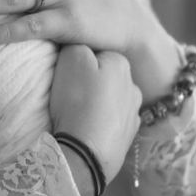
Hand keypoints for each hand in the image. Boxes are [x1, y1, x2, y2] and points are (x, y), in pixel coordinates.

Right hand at [50, 45, 140, 184]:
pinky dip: (101, 122)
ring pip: (110, 99)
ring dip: (97, 102)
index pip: (95, 51)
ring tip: (77, 113)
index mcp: (121, 63)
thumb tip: (79, 42)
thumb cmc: (77, 101)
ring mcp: (133, 113)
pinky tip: (87, 128)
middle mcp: (133, 85)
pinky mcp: (128, 137)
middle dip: (89, 80)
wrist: (86, 153)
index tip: (63, 71)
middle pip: (104, 75)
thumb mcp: (71, 59)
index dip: (76, 59)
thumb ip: (76, 43)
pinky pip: (111, 122)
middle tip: (68, 92)